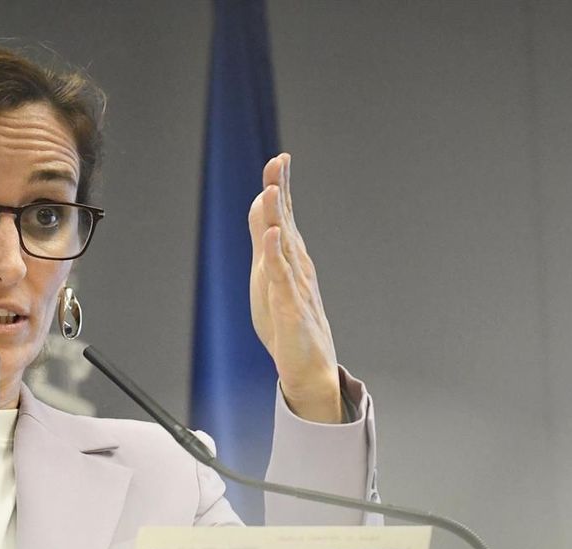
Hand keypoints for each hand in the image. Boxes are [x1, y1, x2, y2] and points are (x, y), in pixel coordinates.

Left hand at [248, 152, 342, 422]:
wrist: (309, 367)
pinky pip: (282, 280)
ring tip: (274, 190)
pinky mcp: (290, 309)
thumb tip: (262, 207)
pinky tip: (274, 238)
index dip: (280, 188)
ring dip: (280, 218)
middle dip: (282, 191)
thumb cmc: (288, 323)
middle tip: (279, 160)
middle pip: (286, 223)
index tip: (280, 159)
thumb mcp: (269, 277)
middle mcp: (296, 267)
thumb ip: (265, 242)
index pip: (284, 217)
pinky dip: (277, 258)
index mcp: (291, 258)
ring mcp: (295, 287)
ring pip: (285, 246)